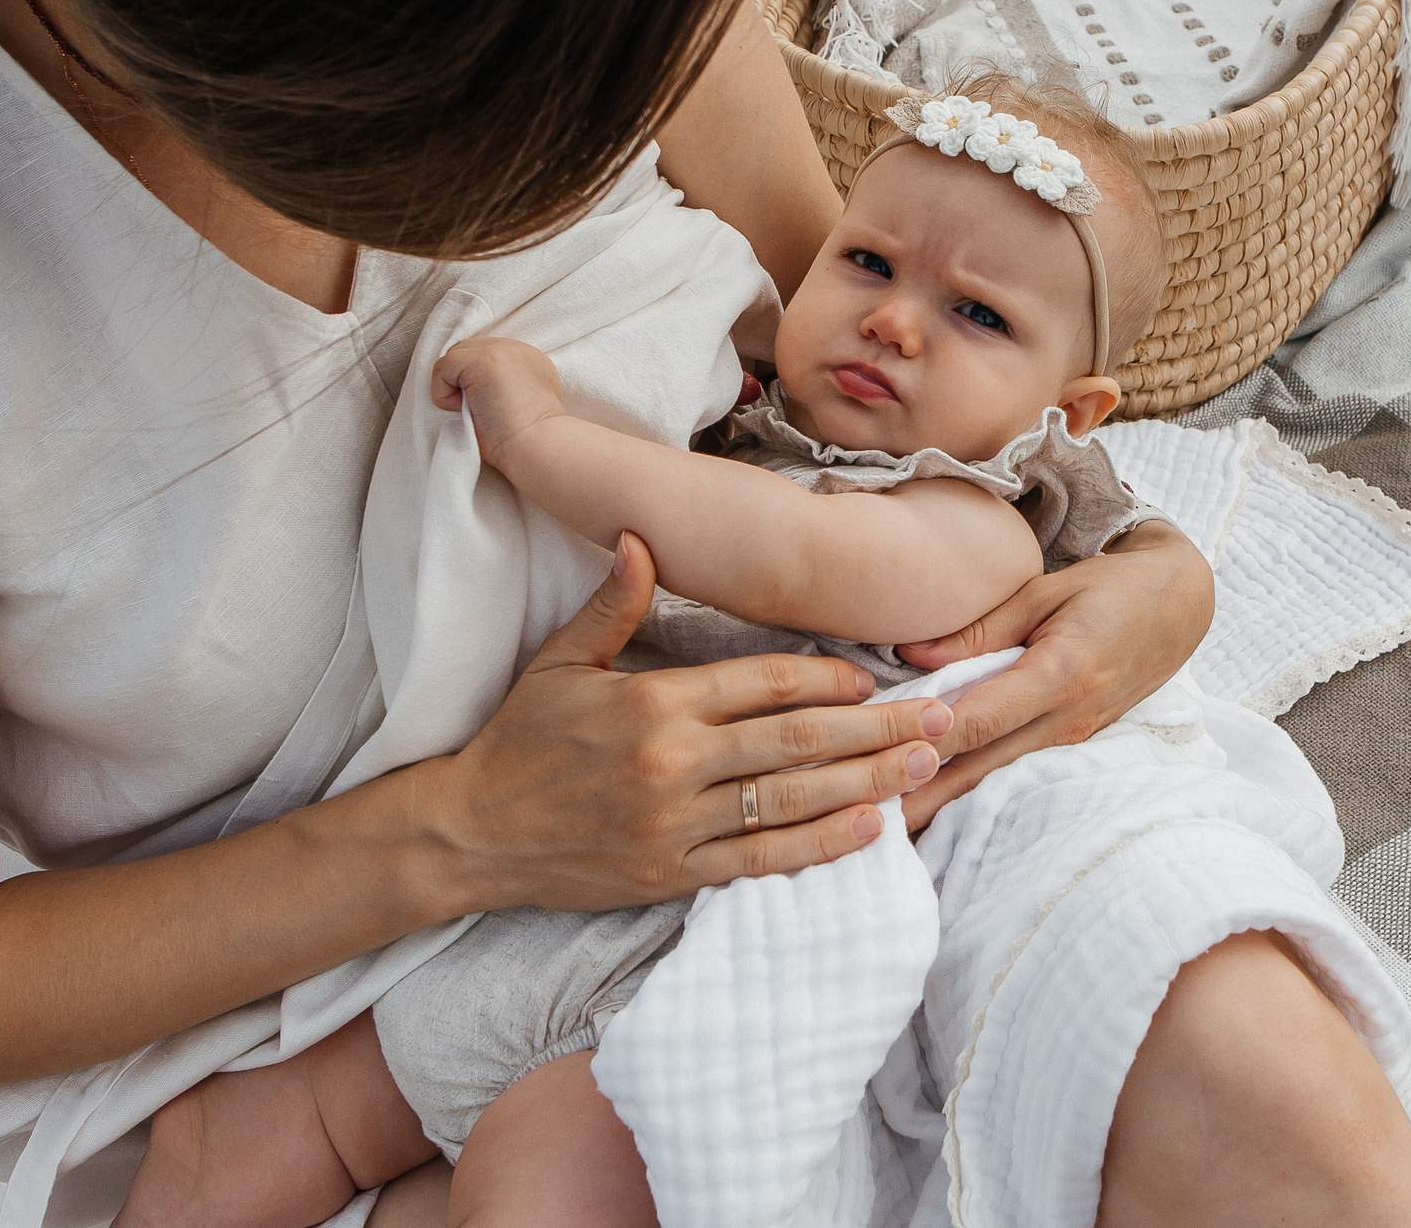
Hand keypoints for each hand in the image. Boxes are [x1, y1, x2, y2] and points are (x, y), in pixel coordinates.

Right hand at [415, 533, 952, 909]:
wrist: (469, 832)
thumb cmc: (520, 740)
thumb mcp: (561, 661)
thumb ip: (614, 602)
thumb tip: (644, 538)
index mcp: (656, 702)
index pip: (765, 683)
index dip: (829, 678)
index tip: (875, 676)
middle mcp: (674, 762)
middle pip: (797, 740)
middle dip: (876, 728)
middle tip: (941, 719)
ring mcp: (675, 823)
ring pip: (791, 800)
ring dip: (866, 783)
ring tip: (924, 768)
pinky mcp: (671, 874)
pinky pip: (760, 861)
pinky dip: (819, 846)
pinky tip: (869, 830)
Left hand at [431, 337, 565, 463]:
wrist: (539, 447)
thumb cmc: (526, 440)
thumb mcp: (522, 402)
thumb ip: (504, 385)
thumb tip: (471, 390)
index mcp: (529, 360)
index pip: (485, 355)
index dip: (475, 382)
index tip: (489, 409)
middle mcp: (517, 349)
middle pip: (467, 352)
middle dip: (463, 382)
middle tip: (483, 411)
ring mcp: (501, 350)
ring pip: (454, 358)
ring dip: (455, 388)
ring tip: (478, 411)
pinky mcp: (483, 359)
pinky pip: (443, 367)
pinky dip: (444, 394)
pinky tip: (469, 410)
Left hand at [892, 521, 1211, 830]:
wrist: (1178, 608)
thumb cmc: (1107, 590)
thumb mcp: (1043, 593)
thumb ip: (978, 629)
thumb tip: (910, 657)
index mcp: (1062, 673)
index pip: (983, 718)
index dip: (930, 741)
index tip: (879, 758)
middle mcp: (1071, 719)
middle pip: (984, 768)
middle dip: (925, 797)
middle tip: (869, 822)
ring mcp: (1076, 742)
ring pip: (999, 783)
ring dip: (945, 807)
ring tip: (890, 830)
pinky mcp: (1075, 750)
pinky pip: (1017, 778)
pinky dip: (975, 796)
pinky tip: (937, 814)